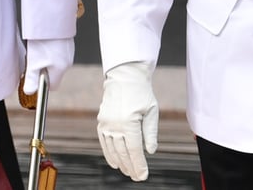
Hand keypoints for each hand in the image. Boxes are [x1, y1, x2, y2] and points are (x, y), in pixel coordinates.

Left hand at [23, 38, 73, 94]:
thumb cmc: (42, 41)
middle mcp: (68, 61)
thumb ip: (31, 79)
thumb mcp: (33, 63)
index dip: (43, 84)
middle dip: (43, 69)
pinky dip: (50, 48)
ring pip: (56, 61)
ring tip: (37, 48)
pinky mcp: (67, 40)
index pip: (53, 86)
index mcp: (61, 69)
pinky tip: (43, 41)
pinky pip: (58, 50)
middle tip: (33, 60)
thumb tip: (30, 92)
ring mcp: (69, 50)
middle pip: (54, 73)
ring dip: (47, 58)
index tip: (34, 77)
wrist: (50, 18)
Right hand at [96, 61, 158, 180]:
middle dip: (131, 167)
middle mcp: (115, 125)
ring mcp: (106, 123)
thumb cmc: (141, 92)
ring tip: (127, 172)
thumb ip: (150, 133)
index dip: (139, 165)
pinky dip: (109, 154)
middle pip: (123, 153)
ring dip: (120, 163)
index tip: (143, 176)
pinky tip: (114, 162)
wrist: (124, 76)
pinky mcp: (101, 121)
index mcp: (129, 122)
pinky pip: (104, 142)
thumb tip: (150, 152)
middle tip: (137, 177)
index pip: (134, 150)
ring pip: (112, 150)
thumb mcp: (151, 111)